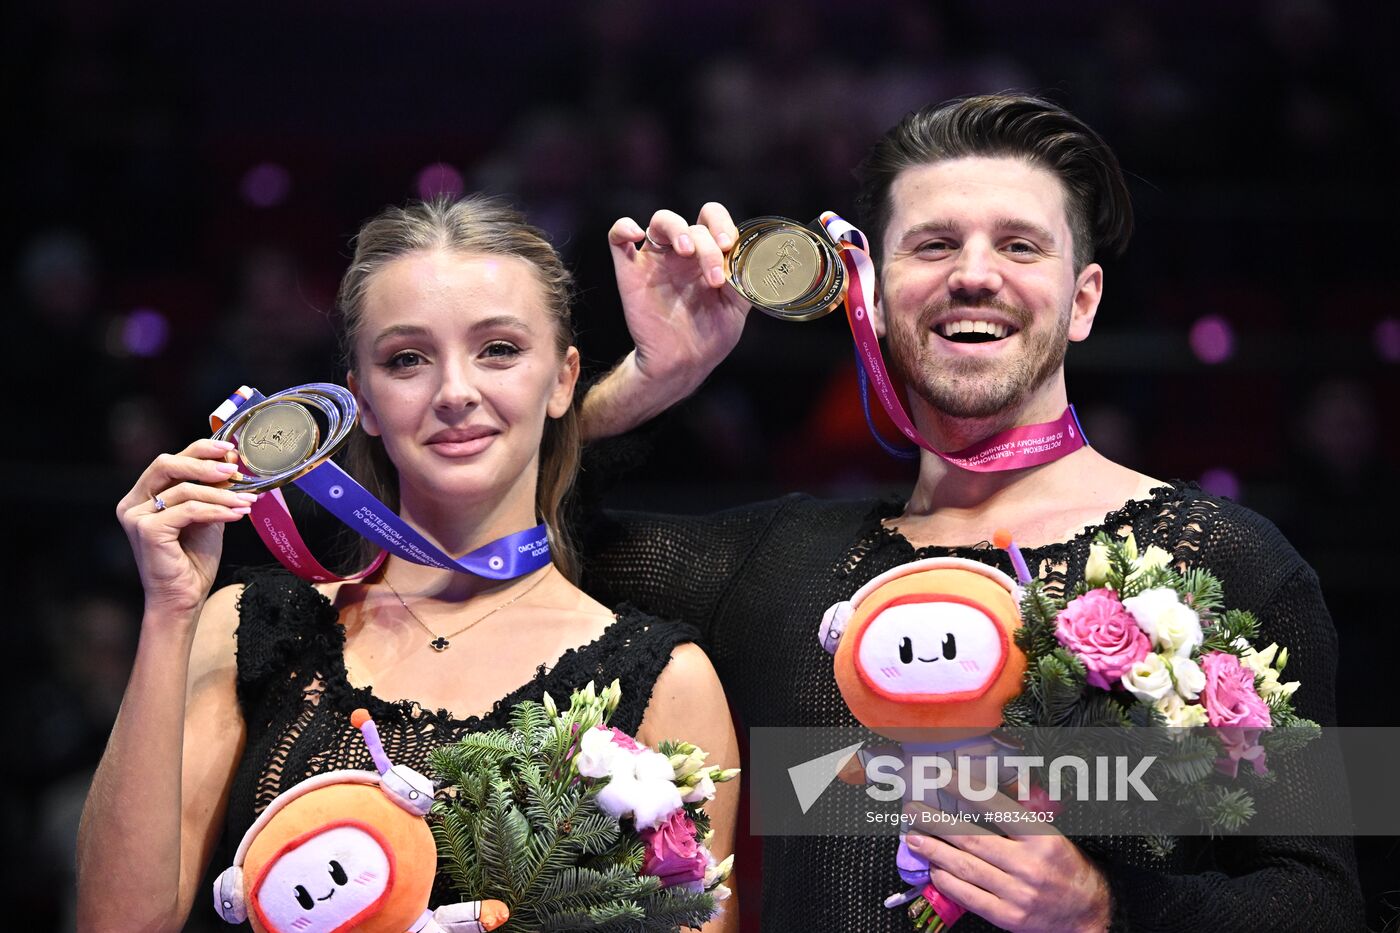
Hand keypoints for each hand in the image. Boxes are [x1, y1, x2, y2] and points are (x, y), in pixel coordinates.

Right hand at [116, 438, 256, 617]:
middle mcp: (133, 503)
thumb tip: (230, 461)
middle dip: (204, 463)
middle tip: (235, 470)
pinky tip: (237, 514)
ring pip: (184, 489)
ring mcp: (136, 516)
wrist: (184, 598)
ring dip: (221, 494)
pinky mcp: (147, 530)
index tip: (229, 450)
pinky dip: (217, 510)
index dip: (199, 450)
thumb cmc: (193, 560)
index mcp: (143, 495)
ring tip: (247, 502)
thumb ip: (213, 490)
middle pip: (167, 464)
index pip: (170, 460)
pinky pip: (189, 511)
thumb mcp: (207, 516)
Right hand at [606, 203, 750, 396]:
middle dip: (707, 246)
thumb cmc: (709, 337)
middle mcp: (681, 254)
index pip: (712, 219)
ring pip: (661, 220)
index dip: (722, 224)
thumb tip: (748, 257)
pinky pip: (617, 239)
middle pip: (692, 224)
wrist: (682, 365)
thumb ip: (742, 279)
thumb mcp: (736, 308)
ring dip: (677, 228)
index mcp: (707, 256)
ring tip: (686, 251)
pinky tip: (636, 233)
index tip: (729, 246)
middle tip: (714, 276)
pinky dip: (623, 227)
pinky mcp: (630, 274)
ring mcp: (655, 261)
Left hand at [902, 784, 1110, 931]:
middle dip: (936, 823)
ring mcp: (1017, 894)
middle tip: (913, 810)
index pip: (998, 808)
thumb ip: (1019, 818)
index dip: (967, 791)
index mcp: (1042, 838)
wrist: (1088, 912)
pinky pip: (969, 897)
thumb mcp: (1050, 835)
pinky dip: (947, 882)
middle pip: (972, 839)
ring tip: (914, 838)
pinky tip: (933, 869)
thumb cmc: (1065, 868)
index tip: (944, 778)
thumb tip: (979, 795)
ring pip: (966, 868)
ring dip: (934, 851)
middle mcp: (1029, 865)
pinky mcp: (1008, 917)